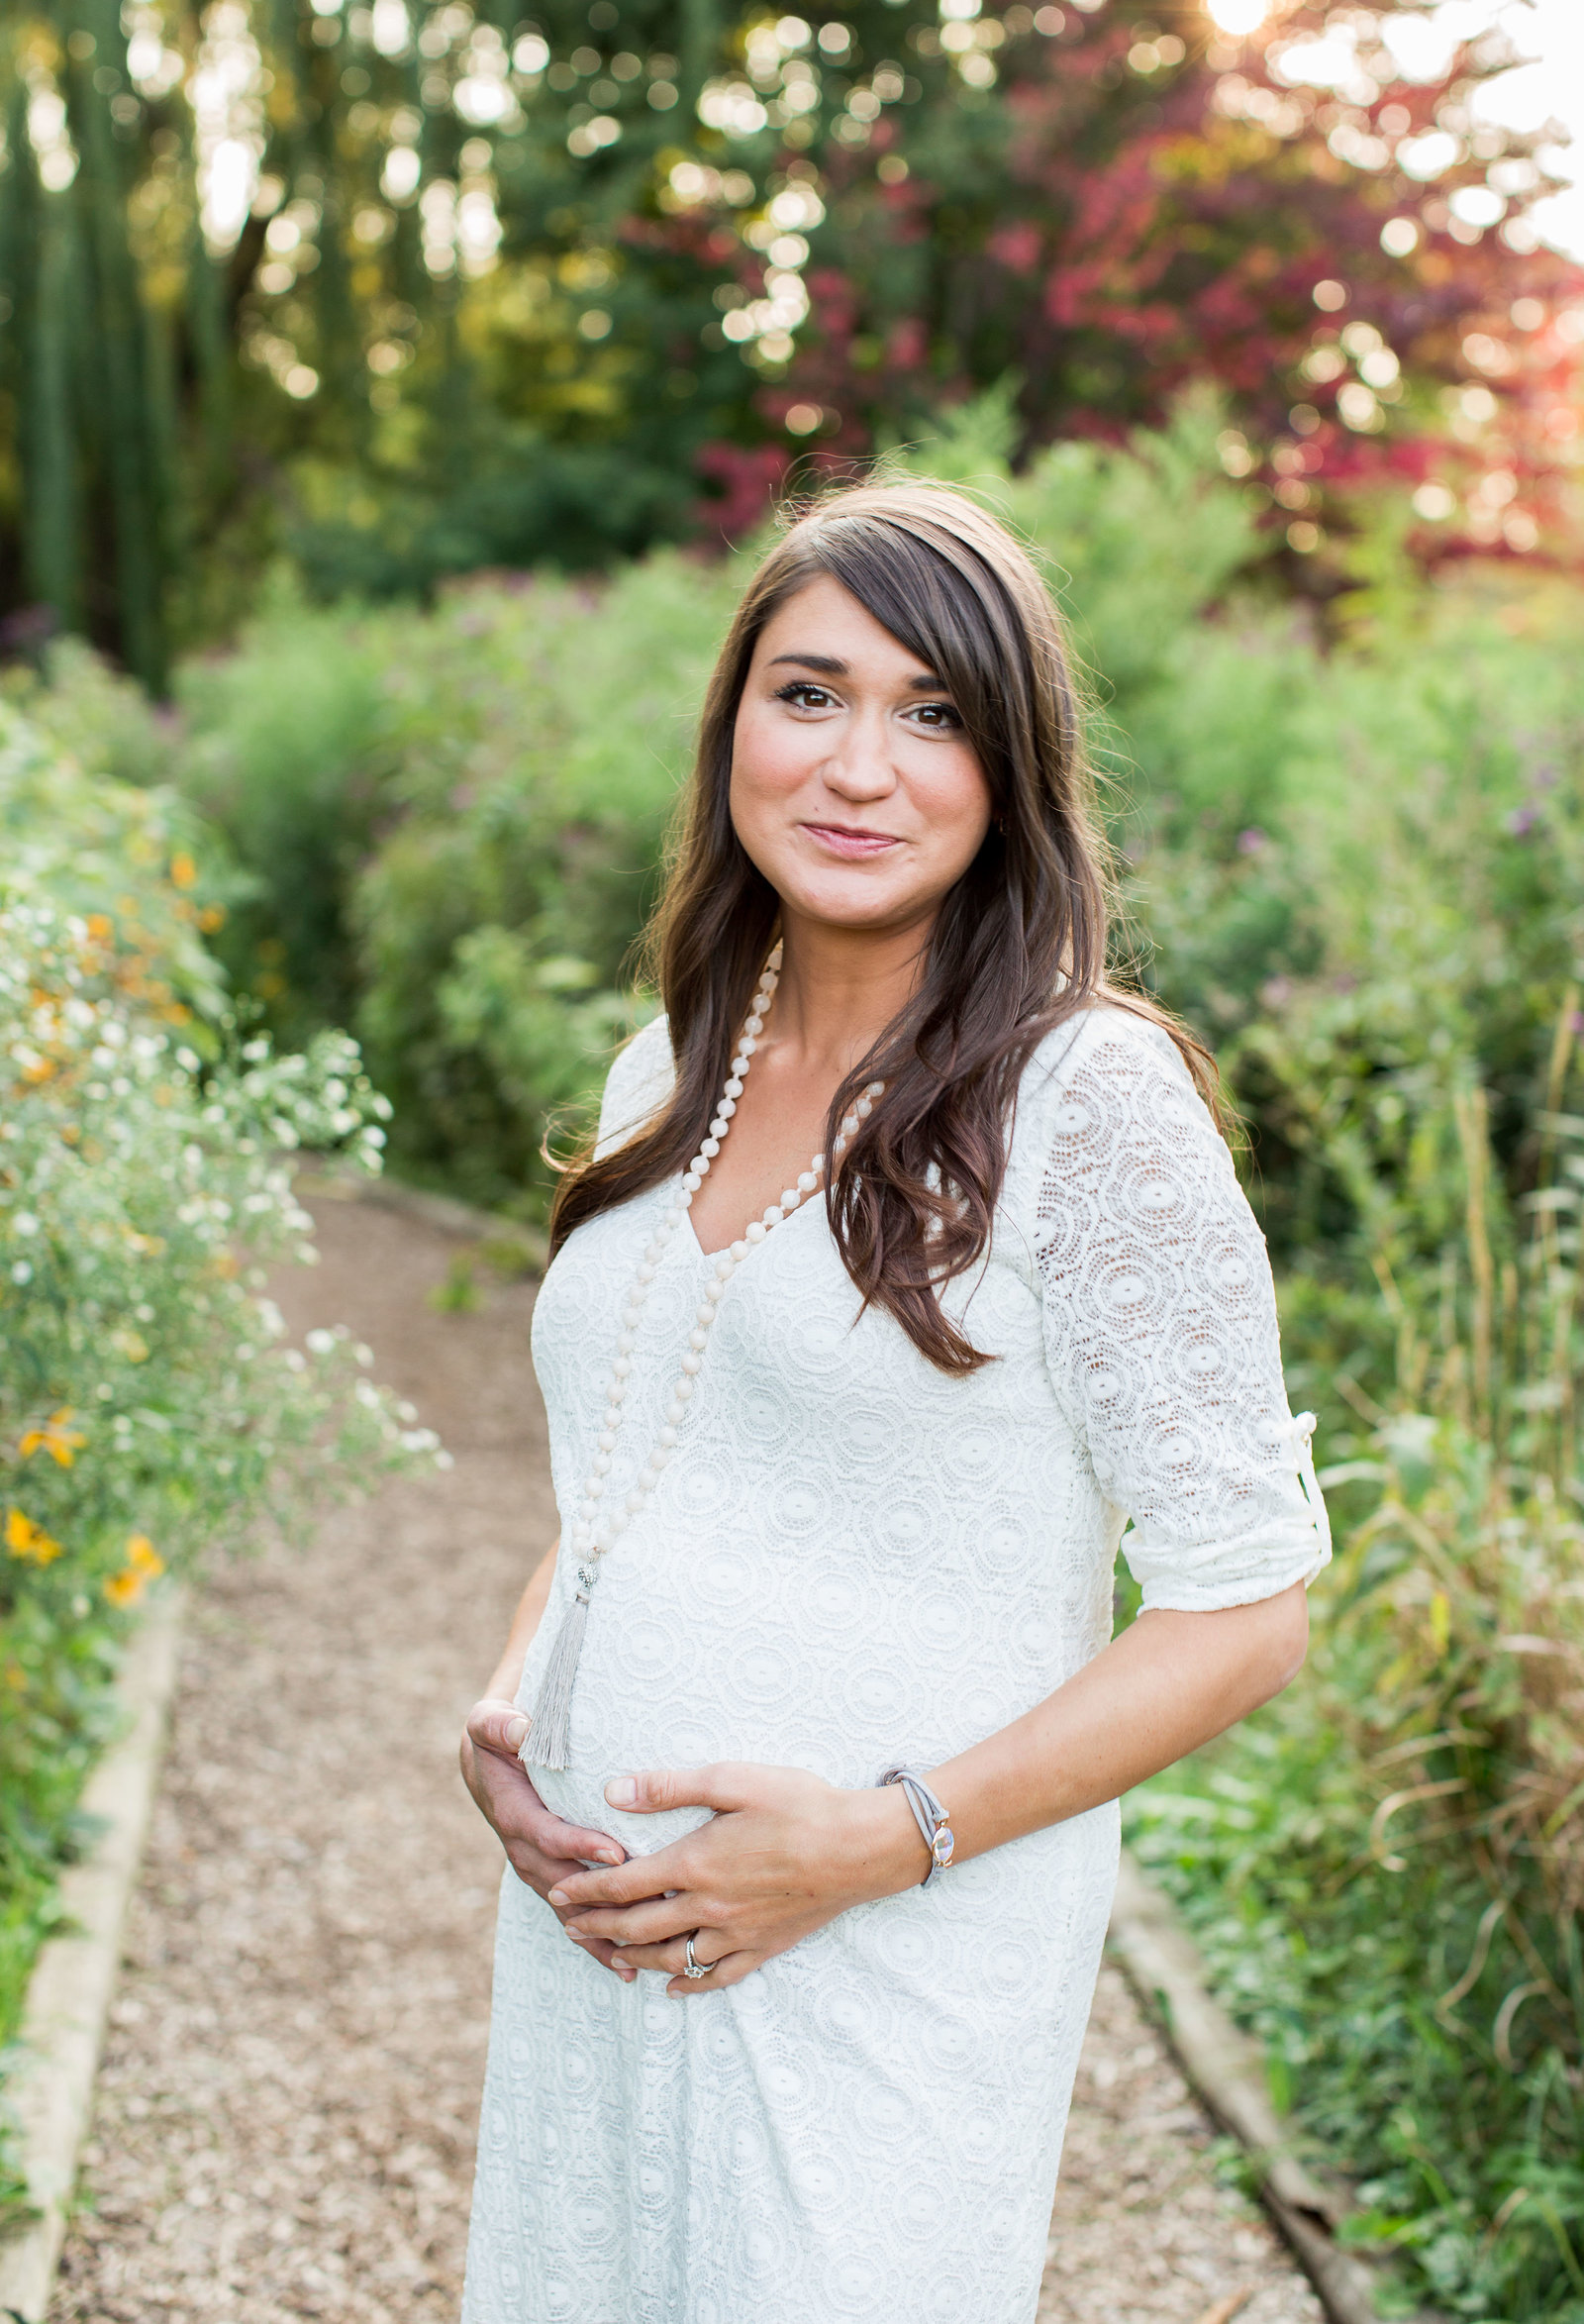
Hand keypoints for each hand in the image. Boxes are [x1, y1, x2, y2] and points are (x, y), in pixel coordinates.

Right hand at [460, 1698, 639, 1982]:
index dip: (580, 1846)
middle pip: (567, 1884)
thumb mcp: (489, 1722)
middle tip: (651, 1905)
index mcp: (515, 1815)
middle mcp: (524, 1852)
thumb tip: (520, 1729)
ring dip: (607, 1930)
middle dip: (607, 1898)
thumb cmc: (497, 1736)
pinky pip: (573, 1918)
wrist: (489, 1763)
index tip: (616, 1851)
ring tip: (646, 1950)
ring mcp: (538, 1872)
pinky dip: (598, 1944)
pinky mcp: (552, 1882)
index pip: (549, 1836)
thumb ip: (500, 1724)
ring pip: (572, 1910)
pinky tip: (628, 1968)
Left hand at [546, 1762, 925, 1995]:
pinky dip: (689, 1984)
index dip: (586, 1892)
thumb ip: (671, 1787)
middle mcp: (710, 1906)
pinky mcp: (765, 1947)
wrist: (861, 1847)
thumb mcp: (733, 1780)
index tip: (558, 1893)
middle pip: (639, 1928)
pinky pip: (718, 1976)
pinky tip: (672, 1985)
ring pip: (672, 1958)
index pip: (624, 1885)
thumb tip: (615, 1791)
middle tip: (567, 1927)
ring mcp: (737, 1933)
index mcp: (696, 1864)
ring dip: (633, 1957)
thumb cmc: (800, 1804)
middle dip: (598, 1927)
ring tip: (609, 1953)